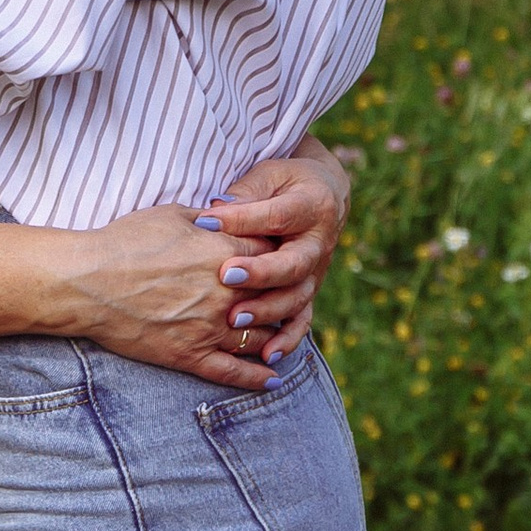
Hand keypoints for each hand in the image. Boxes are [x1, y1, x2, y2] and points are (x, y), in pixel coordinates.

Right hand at [54, 206, 285, 389]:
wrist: (88, 281)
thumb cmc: (124, 241)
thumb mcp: (171, 214)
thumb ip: (208, 217)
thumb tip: (228, 216)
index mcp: (225, 253)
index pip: (270, 254)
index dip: (275, 254)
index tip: (275, 256)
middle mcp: (226, 294)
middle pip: (274, 297)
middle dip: (282, 294)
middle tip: (286, 294)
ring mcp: (211, 329)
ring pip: (261, 337)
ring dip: (276, 336)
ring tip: (282, 335)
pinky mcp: (191, 356)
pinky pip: (234, 373)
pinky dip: (258, 378)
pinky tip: (273, 379)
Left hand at [196, 142, 349, 354]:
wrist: (323, 196)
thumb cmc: (283, 182)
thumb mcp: (267, 175)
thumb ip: (245, 194)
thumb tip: (215, 210)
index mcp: (311, 206)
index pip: (276, 215)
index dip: (242, 219)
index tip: (206, 221)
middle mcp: (319, 243)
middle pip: (293, 264)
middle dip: (261, 273)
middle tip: (226, 276)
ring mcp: (317, 272)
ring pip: (297, 297)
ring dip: (268, 311)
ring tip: (235, 318)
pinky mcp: (309, 292)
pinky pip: (303, 320)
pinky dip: (287, 339)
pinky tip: (268, 355)